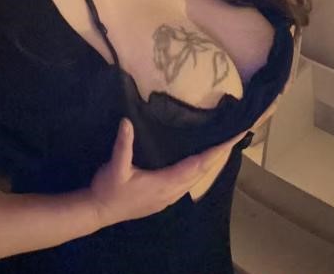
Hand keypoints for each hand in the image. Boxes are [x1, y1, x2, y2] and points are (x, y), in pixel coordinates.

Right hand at [86, 118, 248, 227]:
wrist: (98, 212)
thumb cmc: (108, 189)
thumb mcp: (115, 166)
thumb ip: (123, 145)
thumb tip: (127, 122)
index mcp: (166, 182)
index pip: (198, 165)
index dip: (216, 152)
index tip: (232, 141)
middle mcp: (173, 191)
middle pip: (203, 171)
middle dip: (220, 155)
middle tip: (235, 137)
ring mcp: (169, 197)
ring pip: (197, 178)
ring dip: (211, 163)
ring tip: (223, 147)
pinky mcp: (163, 198)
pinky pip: (189, 181)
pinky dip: (200, 169)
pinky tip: (199, 163)